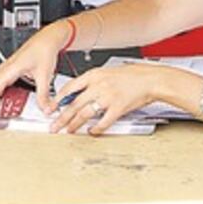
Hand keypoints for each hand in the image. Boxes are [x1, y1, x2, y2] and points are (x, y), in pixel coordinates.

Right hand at [0, 21, 68, 112]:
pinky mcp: (12, 70)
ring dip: (4, 99)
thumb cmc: (43, 49)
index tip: (2, 112)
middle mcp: (5, 69)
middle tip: (10, 113)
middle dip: (0, 104)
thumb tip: (44, 109)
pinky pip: (4, 85)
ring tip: (16, 107)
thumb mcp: (45, 76)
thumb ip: (43, 95)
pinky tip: (19, 98)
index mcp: (9, 69)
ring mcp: (7, 69)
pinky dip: (9, 94)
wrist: (48, 39)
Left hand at [50, 63, 164, 134]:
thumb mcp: (108, 72)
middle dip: (62, 117)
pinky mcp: (118, 108)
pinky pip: (103, 122)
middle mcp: (99, 85)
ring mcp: (108, 97)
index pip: (70, 87)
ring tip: (69, 130)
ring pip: (85, 113)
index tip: (52, 107)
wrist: (150, 79)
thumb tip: (79, 93)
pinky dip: (96, 129)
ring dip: (75, 124)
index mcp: (95, 74)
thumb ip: (93, 81)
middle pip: (74, 103)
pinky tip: (91, 132)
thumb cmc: (132, 75)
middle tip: (54, 125)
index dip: (59, 99)